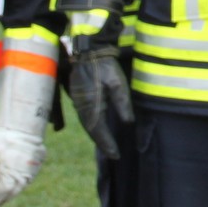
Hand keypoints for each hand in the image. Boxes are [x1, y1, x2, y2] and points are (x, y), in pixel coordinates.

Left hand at [0, 127, 44, 206]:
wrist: (25, 112)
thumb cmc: (4, 128)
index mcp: (13, 172)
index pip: (2, 193)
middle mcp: (26, 172)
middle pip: (14, 191)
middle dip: (3, 198)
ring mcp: (34, 165)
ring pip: (23, 184)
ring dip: (13, 190)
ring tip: (2, 193)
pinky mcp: (39, 157)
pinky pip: (30, 174)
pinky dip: (21, 180)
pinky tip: (15, 177)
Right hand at [68, 43, 134, 163]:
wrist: (88, 51)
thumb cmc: (105, 65)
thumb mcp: (117, 82)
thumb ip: (123, 102)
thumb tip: (128, 122)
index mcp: (92, 105)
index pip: (99, 130)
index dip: (107, 144)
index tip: (115, 155)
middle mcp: (83, 107)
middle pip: (92, 131)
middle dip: (102, 144)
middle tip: (113, 155)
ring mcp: (79, 103)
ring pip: (88, 125)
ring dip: (97, 137)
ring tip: (108, 147)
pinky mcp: (79, 98)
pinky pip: (86, 118)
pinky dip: (93, 127)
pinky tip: (98, 130)